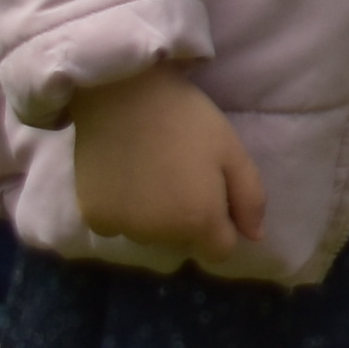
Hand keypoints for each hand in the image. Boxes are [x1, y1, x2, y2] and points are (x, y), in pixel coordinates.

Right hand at [67, 65, 267, 258]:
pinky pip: (118, 226)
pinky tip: (128, 176)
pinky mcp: (94, 217)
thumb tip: (254, 236)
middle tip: (184, 175)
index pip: (219, 251)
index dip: (223, 228)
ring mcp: (121, 228)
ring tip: (156, 173)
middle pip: (183, 242)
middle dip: (189, 220)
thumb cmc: (189, 120)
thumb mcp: (233, 153)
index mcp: (198, 221)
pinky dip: (125, 210)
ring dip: (156, 217)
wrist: (124, 96)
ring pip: (150, 235)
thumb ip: (250, 199)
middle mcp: (157, 236)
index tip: (217, 196)